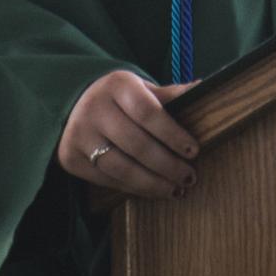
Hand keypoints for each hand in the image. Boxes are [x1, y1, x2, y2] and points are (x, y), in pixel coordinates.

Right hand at [56, 70, 198, 198]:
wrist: (72, 104)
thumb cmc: (119, 97)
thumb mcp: (141, 88)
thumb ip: (170, 94)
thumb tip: (204, 88)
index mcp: (117, 85)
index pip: (148, 112)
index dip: (172, 133)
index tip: (194, 150)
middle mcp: (95, 108)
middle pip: (136, 144)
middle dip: (167, 164)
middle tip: (189, 176)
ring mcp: (80, 135)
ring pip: (121, 167)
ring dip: (152, 183)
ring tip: (175, 189)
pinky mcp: (71, 158)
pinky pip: (107, 179)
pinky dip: (133, 188)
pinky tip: (152, 190)